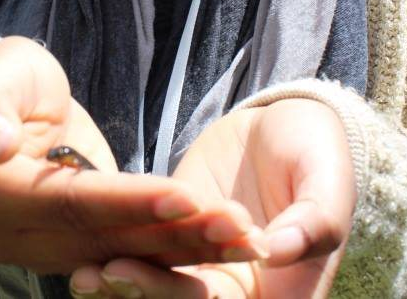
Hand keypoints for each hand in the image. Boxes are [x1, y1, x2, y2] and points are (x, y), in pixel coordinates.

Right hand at [0, 37, 267, 274]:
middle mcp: (16, 238)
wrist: (8, 105)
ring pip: (126, 254)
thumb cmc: (2, 80)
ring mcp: (46, 250)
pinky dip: (181, 251)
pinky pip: (132, 252)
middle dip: (174, 233)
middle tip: (236, 224)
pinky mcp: (78, 247)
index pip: (70, 205)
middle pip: (106, 239)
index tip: (185, 194)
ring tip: (247, 239)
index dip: (127, 202)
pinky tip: (229, 245)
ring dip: (188, 249)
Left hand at [69, 98, 355, 297]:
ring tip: (82, 277)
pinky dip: (114, 262)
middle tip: (105, 275)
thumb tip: (275, 251)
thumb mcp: (326, 179)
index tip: (144, 278)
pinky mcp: (173, 240)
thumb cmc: (319, 152)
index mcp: (283, 293)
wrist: (287, 125)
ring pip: (159, 291)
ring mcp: (203, 268)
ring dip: (122, 289)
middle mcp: (239, 289)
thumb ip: (313, 220)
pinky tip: (80, 259)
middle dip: (145, 295)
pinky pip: (143, 257)